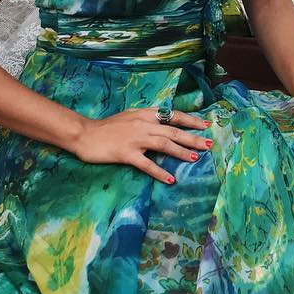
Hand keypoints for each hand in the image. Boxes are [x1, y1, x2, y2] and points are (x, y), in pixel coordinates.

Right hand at [73, 107, 212, 183]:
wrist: (85, 134)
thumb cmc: (107, 127)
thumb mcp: (129, 116)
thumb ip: (146, 118)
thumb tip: (163, 121)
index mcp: (145, 114)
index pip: (173, 115)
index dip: (190, 120)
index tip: (205, 125)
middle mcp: (143, 124)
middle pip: (173, 130)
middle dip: (193, 138)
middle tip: (209, 145)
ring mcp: (135, 139)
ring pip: (164, 144)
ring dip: (181, 152)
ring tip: (195, 159)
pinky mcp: (126, 153)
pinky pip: (146, 164)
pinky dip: (159, 172)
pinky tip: (170, 179)